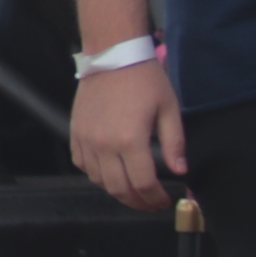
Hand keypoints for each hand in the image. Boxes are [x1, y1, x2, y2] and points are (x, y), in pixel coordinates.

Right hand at [68, 62, 188, 211]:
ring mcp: (86, 139)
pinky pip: (82, 164)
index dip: (155, 198)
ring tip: (132, 189)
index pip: (143, 184)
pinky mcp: (75, 132)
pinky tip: (109, 171)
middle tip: (150, 202)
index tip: (164, 201)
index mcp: (130, 141)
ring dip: (117, 190)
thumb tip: (180, 170)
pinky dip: (95, 174)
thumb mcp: (169, 109)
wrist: (113, 54)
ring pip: (98, 180)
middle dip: (137, 201)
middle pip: (119, 188)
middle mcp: (104, 145)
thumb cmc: (145, 79)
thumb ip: (175, 144)